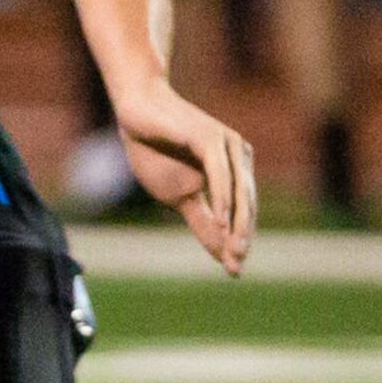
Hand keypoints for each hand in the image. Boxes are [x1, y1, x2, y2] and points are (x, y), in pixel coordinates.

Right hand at [111, 76, 256, 274]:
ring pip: (239, 191)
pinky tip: (222, 221)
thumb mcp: (177, 194)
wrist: (134, 111)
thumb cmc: (154, 149)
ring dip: (238, 223)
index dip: (238, 239)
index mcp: (234, 171)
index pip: (241, 211)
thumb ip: (202, 220)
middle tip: (237, 263)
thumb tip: (221, 253)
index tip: (234, 271)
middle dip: (242, 235)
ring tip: (234, 249)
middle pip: (246, 204)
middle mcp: (238, 156)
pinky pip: (221, 173)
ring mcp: (227, 145)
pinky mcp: (210, 137)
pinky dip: (223, 199)